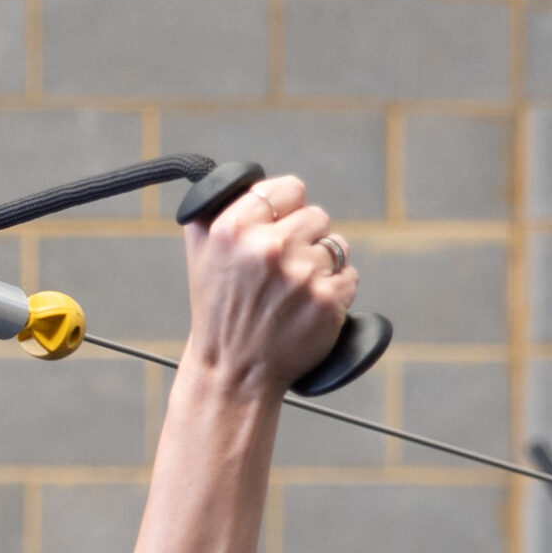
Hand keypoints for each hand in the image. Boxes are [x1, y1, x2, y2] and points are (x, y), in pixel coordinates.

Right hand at [179, 174, 354, 395]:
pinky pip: (349, 277)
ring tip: (294, 294)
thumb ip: (219, 208)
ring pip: (336, 246)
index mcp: (234, 228)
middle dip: (305, 240)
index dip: (289, 208)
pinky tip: (309, 309)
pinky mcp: (327, 300)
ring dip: (322, 267)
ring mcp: (301, 274)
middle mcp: (268, 247)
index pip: (290, 188)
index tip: (282, 226)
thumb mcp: (201, 254)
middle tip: (283, 272)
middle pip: (317, 216)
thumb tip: (246, 178)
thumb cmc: (219, 312)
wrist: (233, 374)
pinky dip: (336, 292)